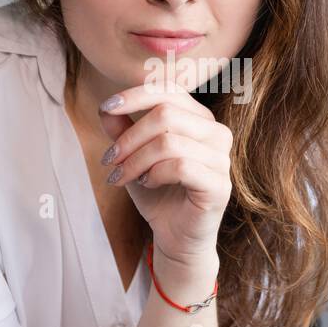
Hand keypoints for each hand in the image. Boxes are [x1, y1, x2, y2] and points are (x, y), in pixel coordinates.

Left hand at [98, 74, 233, 267]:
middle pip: (166, 114)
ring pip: (169, 142)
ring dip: (135, 160)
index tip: (106, 108)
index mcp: (199, 118)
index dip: (135, 95)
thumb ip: (122, 130)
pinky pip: (181, 167)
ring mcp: (221, 159)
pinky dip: (154, 174)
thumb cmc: (157, 191)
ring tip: (120, 176)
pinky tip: (145, 183)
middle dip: (129, 137)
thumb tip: (106, 108)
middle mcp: (216, 133)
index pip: (169, 91)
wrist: (174, 235)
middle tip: (109, 159)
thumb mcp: (133, 156)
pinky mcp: (219, 185)